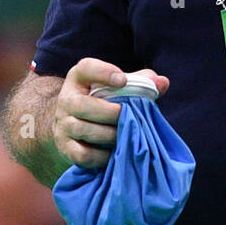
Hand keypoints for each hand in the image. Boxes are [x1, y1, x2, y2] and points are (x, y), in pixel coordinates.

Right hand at [53, 59, 168, 169]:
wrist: (73, 124)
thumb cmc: (103, 101)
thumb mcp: (118, 88)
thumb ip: (141, 82)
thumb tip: (162, 83)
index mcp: (80, 79)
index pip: (85, 68)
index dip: (103, 72)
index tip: (123, 80)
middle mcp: (66, 100)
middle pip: (82, 105)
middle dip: (110, 112)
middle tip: (127, 116)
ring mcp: (63, 124)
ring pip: (82, 129)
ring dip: (108, 134)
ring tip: (125, 135)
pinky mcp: (65, 147)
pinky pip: (82, 154)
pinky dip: (101, 156)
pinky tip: (114, 152)